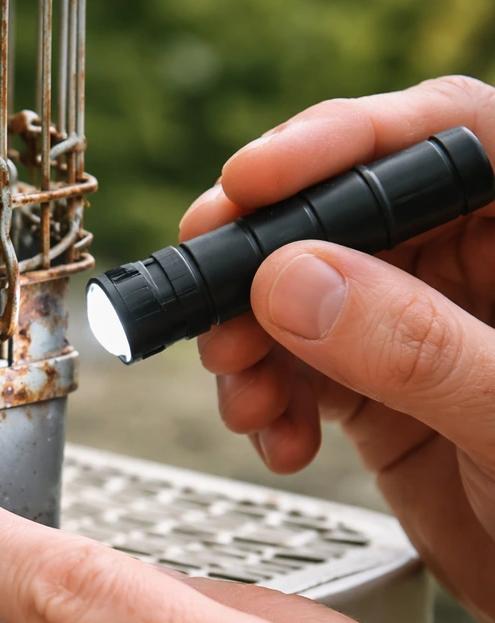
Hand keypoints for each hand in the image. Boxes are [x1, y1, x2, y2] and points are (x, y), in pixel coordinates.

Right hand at [179, 75, 494, 622]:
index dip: (342, 141)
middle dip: (260, 257)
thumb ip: (417, 347)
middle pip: (346, 214)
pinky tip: (276, 437)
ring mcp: (418, 328)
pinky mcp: (378, 388)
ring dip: (250, 339)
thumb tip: (291, 280)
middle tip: (205, 292)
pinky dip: (266, 399)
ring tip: (240, 389)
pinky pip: (297, 369)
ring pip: (302, 294)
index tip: (252, 181)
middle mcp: (472, 267)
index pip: (445, 134)